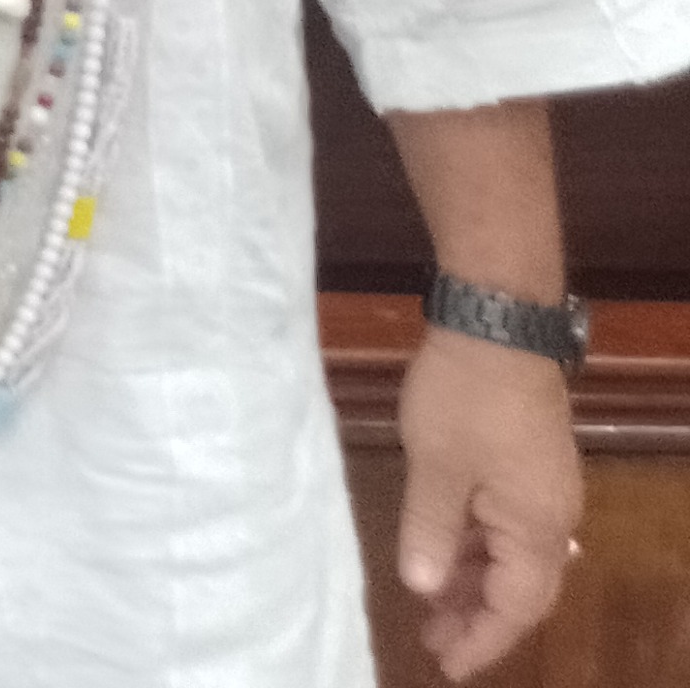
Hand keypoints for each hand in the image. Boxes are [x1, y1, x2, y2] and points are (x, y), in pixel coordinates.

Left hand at [395, 328, 583, 679]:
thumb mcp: (435, 467)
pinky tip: (445, 550)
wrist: (497, 323)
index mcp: (536, 528)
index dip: (481, 639)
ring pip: (512, 556)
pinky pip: (507, 526)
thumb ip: (430, 531)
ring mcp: (543, 490)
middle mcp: (552, 517)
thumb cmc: (463, 397)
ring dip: (474, 581)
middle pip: (521, 588)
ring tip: (430, 602)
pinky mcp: (529, 466)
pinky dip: (476, 546)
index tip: (447, 665)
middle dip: (477, 617)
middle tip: (431, 640)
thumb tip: (424, 589)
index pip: (516, 607)